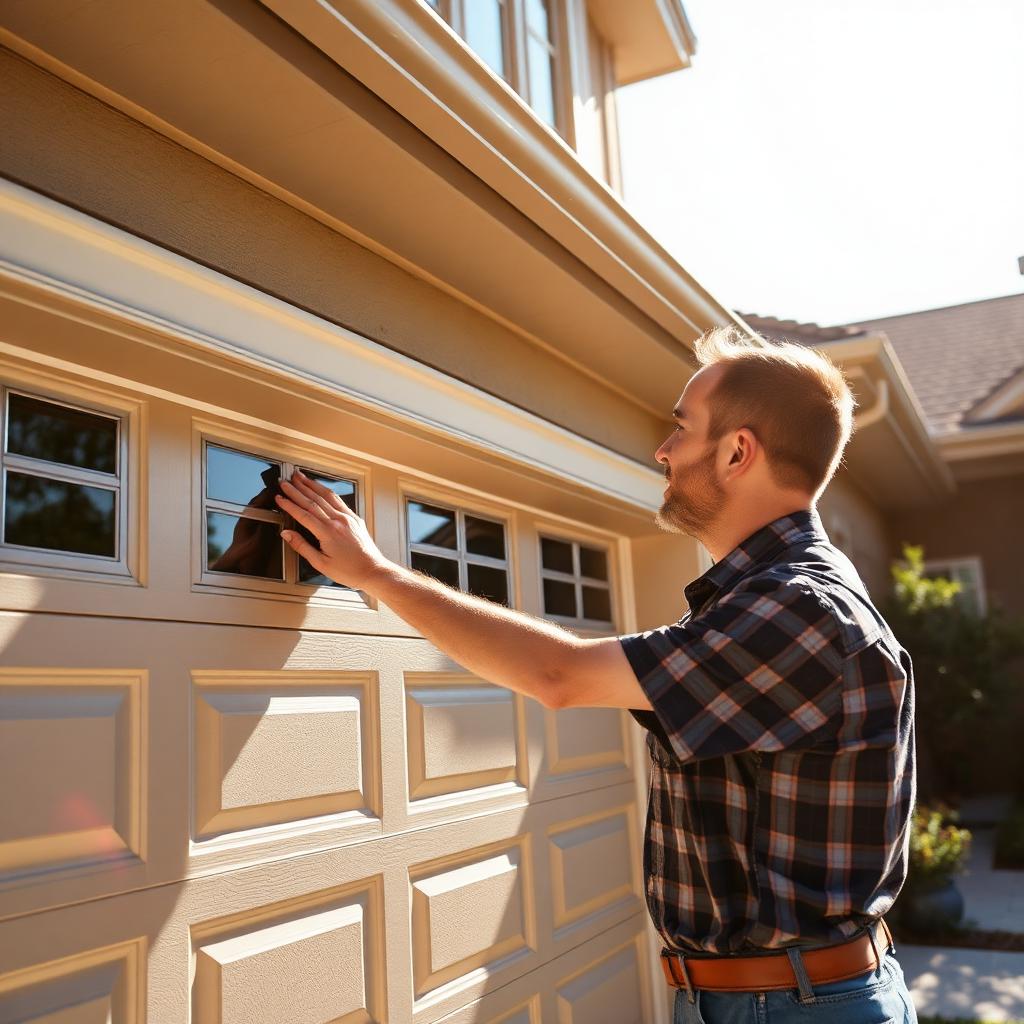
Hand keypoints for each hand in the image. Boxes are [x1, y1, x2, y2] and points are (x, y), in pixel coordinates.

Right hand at [275, 471, 388, 589]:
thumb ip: (302, 546)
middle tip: (284, 481)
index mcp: (328, 533)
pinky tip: (320, 487)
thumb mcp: (321, 563)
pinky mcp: (354, 517)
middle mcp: (338, 521)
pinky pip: (338, 499)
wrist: (372, 570)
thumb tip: (287, 535)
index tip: (279, 497)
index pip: (303, 514)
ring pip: (325, 496)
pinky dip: (326, 491)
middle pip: (312, 501)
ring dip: (310, 485)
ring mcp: (347, 517)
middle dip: (296, 490)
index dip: (289, 504)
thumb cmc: (349, 570)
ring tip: (299, 476)